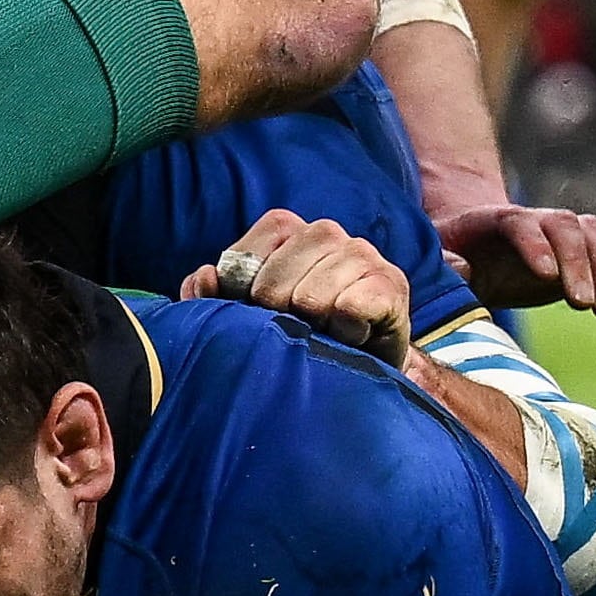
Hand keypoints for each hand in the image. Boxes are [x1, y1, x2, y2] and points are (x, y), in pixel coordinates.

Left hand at [179, 209, 413, 363]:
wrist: (360, 364)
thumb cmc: (296, 332)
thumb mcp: (247, 315)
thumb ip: (213, 296)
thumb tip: (205, 279)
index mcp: (287, 230)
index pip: (253, 250)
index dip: (245, 291)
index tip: (256, 313)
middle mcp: (325, 232)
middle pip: (278, 278)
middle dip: (276, 316)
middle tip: (294, 331)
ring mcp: (362, 254)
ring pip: (313, 296)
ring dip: (311, 328)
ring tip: (322, 335)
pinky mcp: (391, 285)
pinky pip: (353, 306)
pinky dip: (345, 329)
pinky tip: (348, 337)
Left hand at [434, 202, 595, 317]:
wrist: (476, 249)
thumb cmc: (452, 255)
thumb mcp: (435, 257)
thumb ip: (446, 262)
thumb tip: (464, 269)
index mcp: (494, 218)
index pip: (520, 222)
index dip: (536, 245)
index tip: (547, 277)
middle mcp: (536, 219)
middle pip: (565, 226)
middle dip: (578, 263)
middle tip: (583, 305)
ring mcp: (563, 233)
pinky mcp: (584, 251)